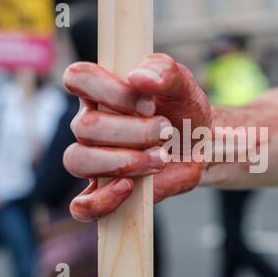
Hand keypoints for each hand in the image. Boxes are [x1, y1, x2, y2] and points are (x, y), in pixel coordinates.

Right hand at [63, 54, 210, 221]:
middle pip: (86, 126)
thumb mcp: (183, 85)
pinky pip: (82, 205)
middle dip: (134, 131)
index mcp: (102, 92)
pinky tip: (129, 187)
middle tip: (167, 132)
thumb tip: (138, 77)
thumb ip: (164, 71)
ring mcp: (94, 160)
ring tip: (160, 159)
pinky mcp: (106, 191)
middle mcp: (90, 124)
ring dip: (124, 161)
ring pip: (79, 159)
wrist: (199, 145)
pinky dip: (101, 201)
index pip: (78, 78)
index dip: (110, 90)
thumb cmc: (183, 111)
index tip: (149, 104)